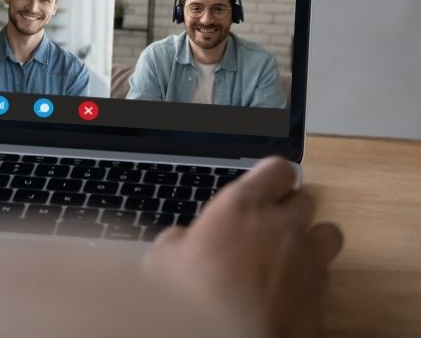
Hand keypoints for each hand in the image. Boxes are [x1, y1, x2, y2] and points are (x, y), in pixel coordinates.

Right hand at [143, 157, 342, 337]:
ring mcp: (307, 259)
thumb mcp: (163, 260)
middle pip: (305, 198)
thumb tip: (178, 242)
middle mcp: (282, 225)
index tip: (262, 187)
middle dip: (289, 208)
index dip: (271, 178)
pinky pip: (325, 274)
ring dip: (311, 238)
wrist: (232, 337)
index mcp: (243, 205)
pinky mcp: (321, 293)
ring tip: (290, 252)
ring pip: (328, 232)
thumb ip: (177, 240)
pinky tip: (291, 288)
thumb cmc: (196, 296)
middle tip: (266, 224)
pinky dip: (312, 277)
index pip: (276, 169)